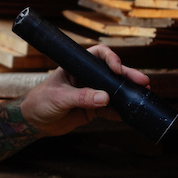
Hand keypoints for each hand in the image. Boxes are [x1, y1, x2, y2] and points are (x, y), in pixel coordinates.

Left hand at [18, 45, 149, 135]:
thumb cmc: (40, 102)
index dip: (110, 58)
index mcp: (76, 66)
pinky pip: (110, 109)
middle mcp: (86, 77)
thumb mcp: (59, 98)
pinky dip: (121, 111)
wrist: (33, 122)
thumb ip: (81, 97)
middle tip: (143, 81)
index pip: (97, 55)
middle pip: (111, 73)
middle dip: (127, 76)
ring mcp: (91, 92)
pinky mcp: (93, 109)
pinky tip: (132, 113)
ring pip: (114, 90)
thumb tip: (105, 98)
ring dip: (128, 93)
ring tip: (144, 95)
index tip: (117, 68)